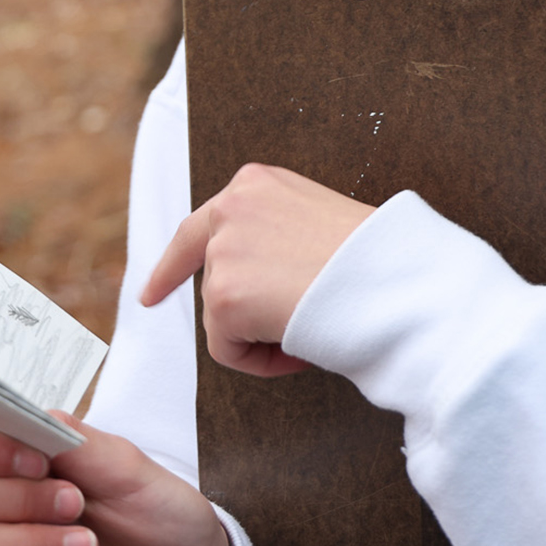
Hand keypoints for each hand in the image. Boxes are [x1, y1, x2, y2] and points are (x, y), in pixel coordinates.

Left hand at [142, 163, 372, 375]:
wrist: (394, 282)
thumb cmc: (374, 263)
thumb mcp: (316, 224)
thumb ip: (276, 238)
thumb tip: (258, 281)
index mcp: (256, 184)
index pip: (202, 224)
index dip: (174, 263)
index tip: (151, 291)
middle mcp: (230, 206)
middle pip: (202, 268)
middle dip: (202, 298)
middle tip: (187, 313)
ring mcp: (224, 250)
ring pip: (222, 316)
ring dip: (260, 334)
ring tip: (310, 330)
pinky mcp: (224, 295)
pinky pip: (228, 349)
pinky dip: (259, 361)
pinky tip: (298, 349)